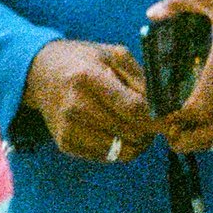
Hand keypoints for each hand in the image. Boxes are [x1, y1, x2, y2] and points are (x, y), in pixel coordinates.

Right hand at [23, 38, 158, 163]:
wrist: (40, 73)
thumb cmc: (83, 61)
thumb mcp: (113, 55)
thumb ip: (140, 79)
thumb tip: (165, 108)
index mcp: (88, 78)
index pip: (133, 109)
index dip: (157, 118)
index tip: (172, 120)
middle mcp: (75, 106)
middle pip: (130, 132)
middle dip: (150, 130)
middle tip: (155, 122)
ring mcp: (68, 128)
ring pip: (121, 150)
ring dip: (137, 142)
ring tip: (137, 127)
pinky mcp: (65, 144)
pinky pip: (107, 157)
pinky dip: (119, 147)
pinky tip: (116, 131)